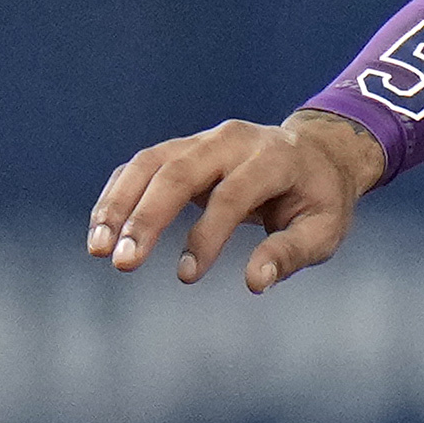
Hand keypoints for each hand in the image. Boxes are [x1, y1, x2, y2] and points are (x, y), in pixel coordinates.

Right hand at [88, 109, 385, 290]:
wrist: (317, 154)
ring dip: (118, 206)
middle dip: (146, 218)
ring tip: (98, 249)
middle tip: (123, 263)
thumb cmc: (321, 200)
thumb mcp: (325, 231)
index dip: (207, 235)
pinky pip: (141, 168)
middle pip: (178, 172)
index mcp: (274, 158)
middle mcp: (232, 140)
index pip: (232, 195)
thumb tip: (254, 282)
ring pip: (149, 164)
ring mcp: (203, 140)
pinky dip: (118, 197)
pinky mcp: (182, 148)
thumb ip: (290, 254)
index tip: (186, 276)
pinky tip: (102, 232)